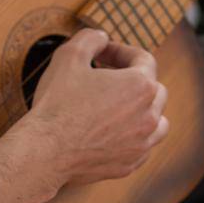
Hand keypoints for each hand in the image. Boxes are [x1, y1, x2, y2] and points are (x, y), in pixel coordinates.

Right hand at [22, 28, 167, 187]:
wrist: (45, 152)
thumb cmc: (57, 104)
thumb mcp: (68, 55)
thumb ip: (91, 38)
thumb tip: (101, 38)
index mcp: (141, 86)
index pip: (143, 59)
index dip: (122, 52)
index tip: (102, 54)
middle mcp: (150, 115)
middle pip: (154, 89)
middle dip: (133, 78)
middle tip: (106, 77)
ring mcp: (142, 143)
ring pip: (158, 121)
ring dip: (143, 110)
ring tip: (119, 106)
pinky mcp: (130, 164)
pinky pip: (143, 146)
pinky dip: (134, 136)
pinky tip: (114, 131)